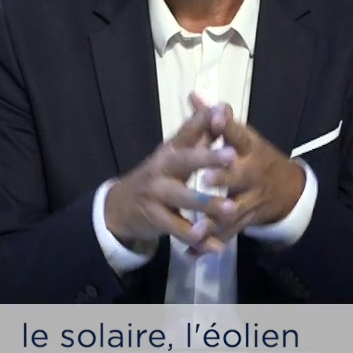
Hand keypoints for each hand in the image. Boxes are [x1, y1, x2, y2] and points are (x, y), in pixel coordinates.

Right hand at [104, 96, 240, 253]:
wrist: (120, 206)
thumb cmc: (158, 176)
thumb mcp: (174, 154)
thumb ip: (199, 135)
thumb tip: (220, 108)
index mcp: (170, 149)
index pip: (187, 131)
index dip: (203, 121)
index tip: (222, 111)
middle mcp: (162, 167)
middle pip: (185, 161)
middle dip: (208, 158)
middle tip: (233, 157)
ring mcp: (156, 193)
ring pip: (184, 198)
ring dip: (208, 205)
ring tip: (231, 210)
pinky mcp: (155, 218)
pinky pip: (179, 229)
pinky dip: (198, 239)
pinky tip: (215, 245)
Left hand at [189, 96, 304, 244]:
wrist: (288, 189)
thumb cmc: (254, 157)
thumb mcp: (239, 137)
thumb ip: (214, 119)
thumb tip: (193, 95)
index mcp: (249, 148)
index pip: (239, 133)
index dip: (227, 125)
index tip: (216, 116)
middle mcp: (252, 172)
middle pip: (239, 175)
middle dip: (224, 177)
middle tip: (207, 179)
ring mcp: (252, 198)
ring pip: (234, 209)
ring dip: (215, 218)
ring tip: (197, 227)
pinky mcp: (247, 219)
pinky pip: (229, 233)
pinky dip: (210, 243)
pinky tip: (192, 251)